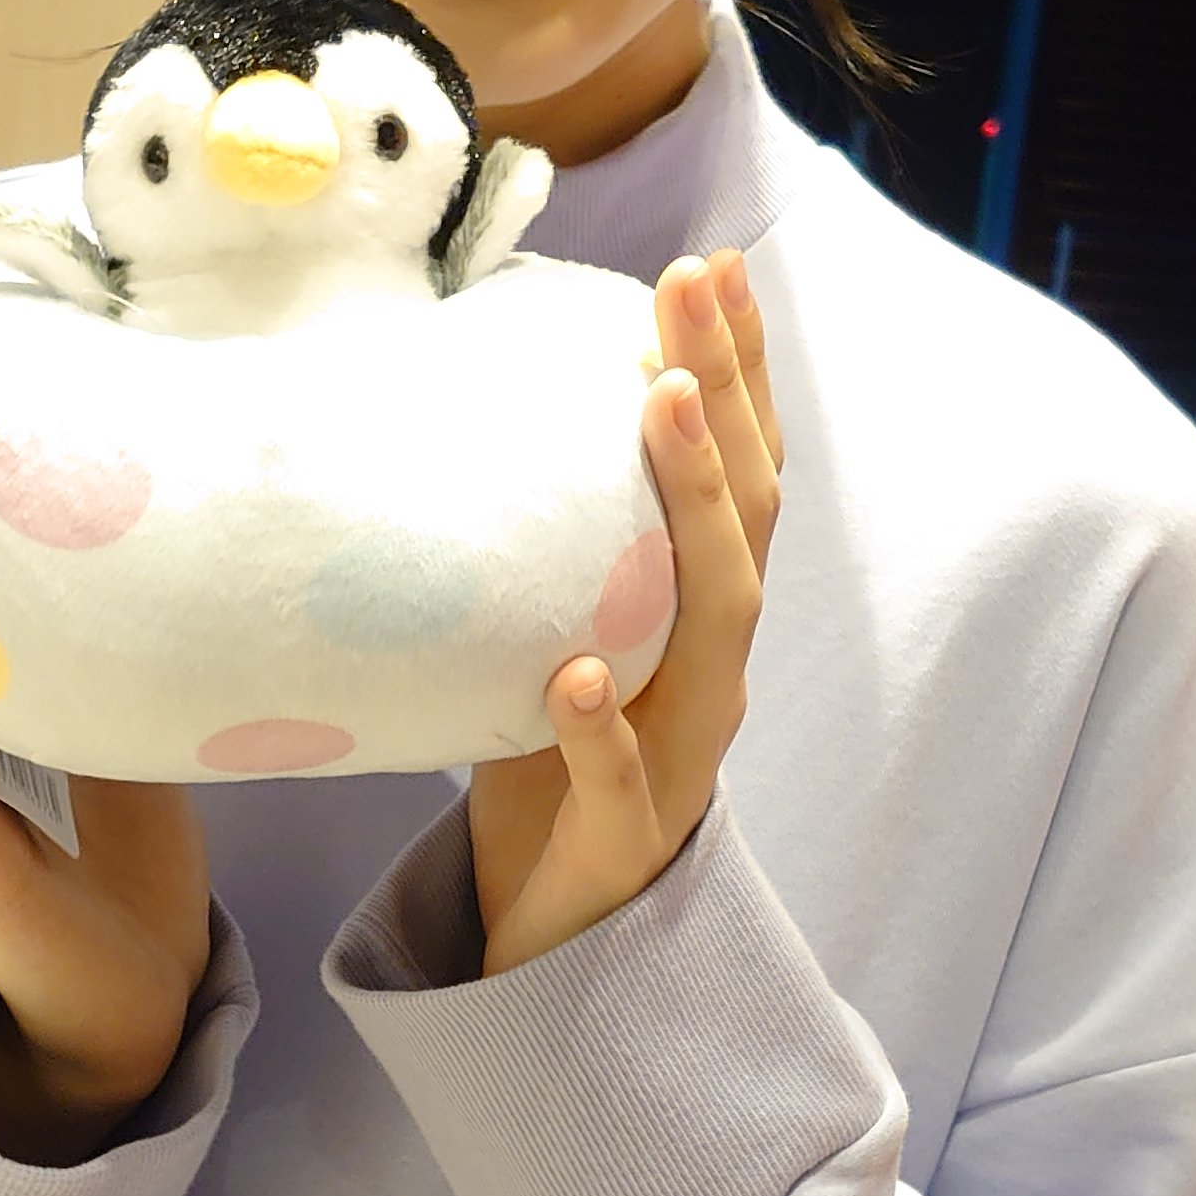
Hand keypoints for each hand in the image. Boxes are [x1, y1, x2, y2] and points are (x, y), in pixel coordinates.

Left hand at [467, 246, 781, 975]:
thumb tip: (453, 403)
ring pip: (714, 619)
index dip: (736, 369)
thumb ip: (539, 538)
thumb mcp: (552, 624)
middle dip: (725, 390)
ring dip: (693, 505)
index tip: (712, 267)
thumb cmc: (554, 756)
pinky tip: (575, 674)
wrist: (563, 928)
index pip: (738, 471)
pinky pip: (626, 775)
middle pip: (743, 515)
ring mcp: (686, 748)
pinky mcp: (630, 832)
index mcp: (699, 610)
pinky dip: (604, 724)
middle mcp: (714, 664)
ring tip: (662, 406)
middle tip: (693, 286)